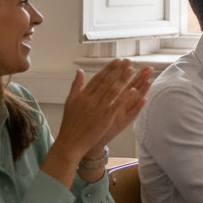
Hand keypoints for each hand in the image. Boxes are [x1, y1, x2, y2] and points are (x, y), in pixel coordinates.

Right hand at [42, 59, 148, 184]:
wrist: (70, 142)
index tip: (117, 61)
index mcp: (82, 95)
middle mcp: (90, 99)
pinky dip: (125, 97)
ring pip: (112, 91)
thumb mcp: (70, 102)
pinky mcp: (105, 118)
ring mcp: (98, 109)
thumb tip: (79, 71)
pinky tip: (133, 90)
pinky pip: (116, 105)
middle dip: (118, 70)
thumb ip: (76, 85)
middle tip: (128, 61)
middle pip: (107, 82)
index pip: (98, 78)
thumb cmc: (70, 123)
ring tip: (133, 71)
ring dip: (123, 80)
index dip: (109, 68)